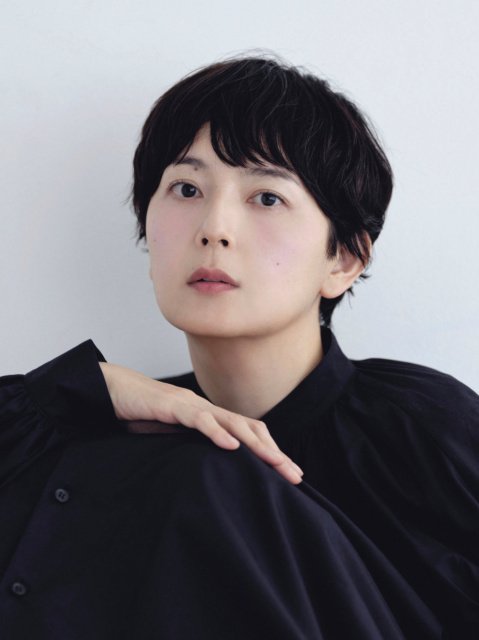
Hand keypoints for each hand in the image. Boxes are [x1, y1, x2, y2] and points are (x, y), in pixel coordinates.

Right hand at [99, 362, 303, 483]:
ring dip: (256, 444)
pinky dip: (216, 431)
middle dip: (274, 452)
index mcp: (209, 416)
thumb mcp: (171, 437)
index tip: (287, 473)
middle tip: (295, 475)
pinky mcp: (172, 405)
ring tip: (276, 463)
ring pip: (232, 422)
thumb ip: (191, 448)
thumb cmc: (140, 413)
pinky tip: (232, 446)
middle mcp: (206, 408)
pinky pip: (199, 419)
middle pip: (250, 428)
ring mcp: (191, 405)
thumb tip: (210, 469)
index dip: (269, 451)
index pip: (247, 432)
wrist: (112, 390)